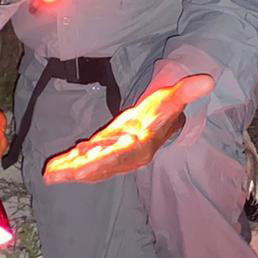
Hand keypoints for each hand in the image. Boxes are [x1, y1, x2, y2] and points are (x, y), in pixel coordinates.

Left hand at [43, 74, 214, 183]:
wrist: (159, 117)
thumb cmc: (164, 107)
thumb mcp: (174, 97)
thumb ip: (187, 91)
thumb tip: (208, 80)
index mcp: (142, 146)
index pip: (122, 155)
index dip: (103, 161)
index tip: (83, 166)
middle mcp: (127, 156)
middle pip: (101, 166)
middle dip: (78, 171)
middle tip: (55, 176)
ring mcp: (114, 156)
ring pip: (90, 166)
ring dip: (69, 171)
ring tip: (48, 175)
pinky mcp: (104, 151)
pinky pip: (85, 159)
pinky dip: (69, 163)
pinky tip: (53, 167)